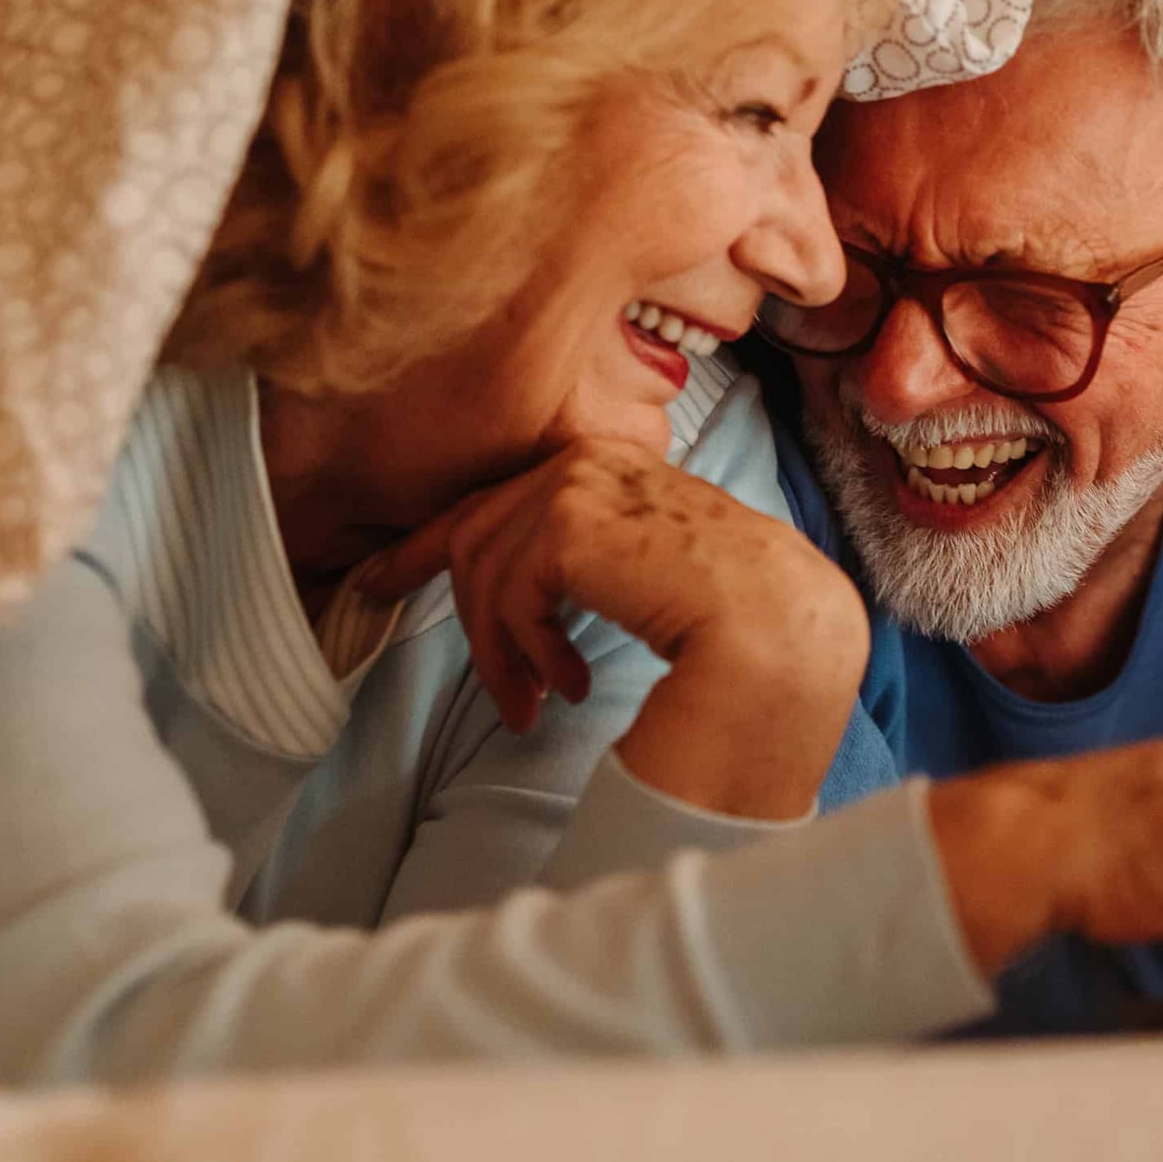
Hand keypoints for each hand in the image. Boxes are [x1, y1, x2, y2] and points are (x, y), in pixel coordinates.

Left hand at [358, 439, 865, 819]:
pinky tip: (565, 685)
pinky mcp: (565, 522)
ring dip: (502, 652)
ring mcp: (578, 482)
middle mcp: (591, 458)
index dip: (432, 542)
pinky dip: (523, 652)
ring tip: (534, 703)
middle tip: (494, 686)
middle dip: (458, 608)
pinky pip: (507, 594)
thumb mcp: (647, 574)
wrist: (778, 631)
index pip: (501, 495)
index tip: (384, 579)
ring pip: (483, 568)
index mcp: (614, 462)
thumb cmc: (738, 618)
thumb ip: (589, 560)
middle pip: (476, 529)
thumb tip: (517, 595)